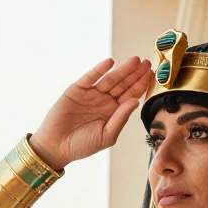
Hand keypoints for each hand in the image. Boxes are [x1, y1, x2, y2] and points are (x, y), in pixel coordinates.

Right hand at [29, 56, 154, 170]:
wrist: (56, 147)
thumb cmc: (82, 145)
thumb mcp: (107, 135)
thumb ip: (120, 118)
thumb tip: (135, 102)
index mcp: (114, 112)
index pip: (131, 95)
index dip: (141, 85)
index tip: (151, 74)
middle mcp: (104, 101)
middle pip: (123, 84)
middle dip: (135, 74)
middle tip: (147, 63)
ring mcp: (91, 94)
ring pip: (110, 79)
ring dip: (122, 69)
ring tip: (134, 61)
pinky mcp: (76, 90)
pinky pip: (90, 78)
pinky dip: (99, 70)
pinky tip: (109, 63)